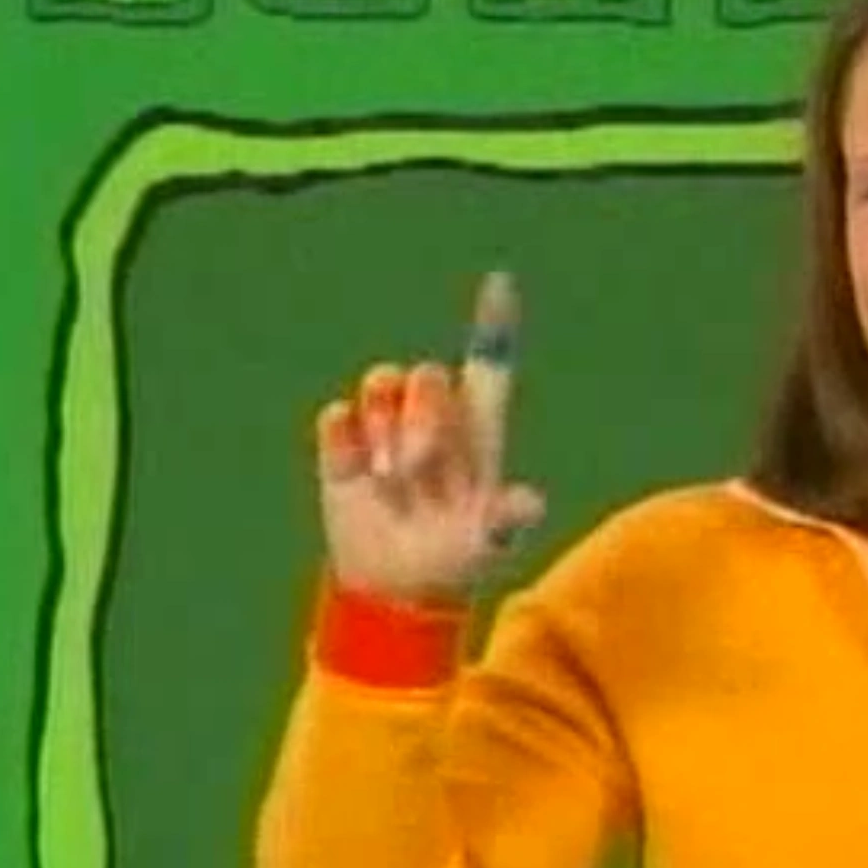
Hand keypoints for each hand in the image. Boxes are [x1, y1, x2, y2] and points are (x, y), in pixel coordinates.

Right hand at [316, 273, 546, 605]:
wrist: (396, 586)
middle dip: (424, 418)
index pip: (488, 364)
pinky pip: (336, 414)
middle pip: (427, 375)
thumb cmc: (456, 560)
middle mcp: (434, 416)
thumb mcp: (488, 545)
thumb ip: (506, 519)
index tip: (502, 280)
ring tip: (393, 481)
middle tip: (420, 472)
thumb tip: (530, 505)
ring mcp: (387, 426)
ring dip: (385, 429)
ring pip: (381, 382)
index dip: (494, 323)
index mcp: (479, 428)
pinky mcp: (345, 443)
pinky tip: (357, 473)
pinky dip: (345, 441)